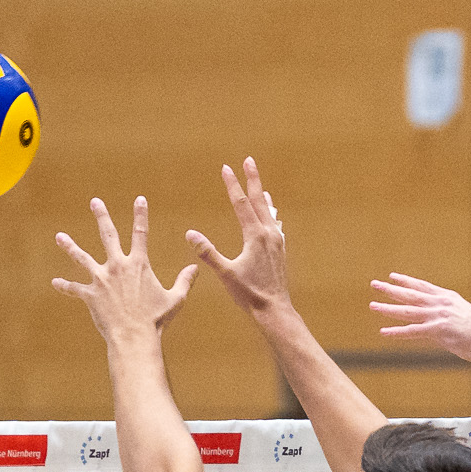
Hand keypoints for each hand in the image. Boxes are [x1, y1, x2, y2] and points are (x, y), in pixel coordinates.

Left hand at [52, 197, 198, 345]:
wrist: (134, 337)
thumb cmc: (156, 320)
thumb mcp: (175, 299)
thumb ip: (184, 282)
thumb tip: (196, 268)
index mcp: (139, 265)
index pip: (141, 233)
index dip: (141, 214)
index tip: (139, 199)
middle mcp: (118, 266)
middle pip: (108, 235)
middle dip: (101, 216)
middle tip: (95, 202)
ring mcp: (101, 279)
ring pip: (82, 258)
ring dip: (70, 246)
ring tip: (60, 237)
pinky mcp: (91, 295)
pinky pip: (74, 289)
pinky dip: (65, 286)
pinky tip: (55, 283)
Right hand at [186, 158, 290, 317]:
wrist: (274, 310)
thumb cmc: (249, 294)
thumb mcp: (225, 273)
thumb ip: (207, 252)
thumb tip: (190, 233)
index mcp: (255, 236)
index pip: (241, 203)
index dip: (233, 184)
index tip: (226, 168)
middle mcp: (269, 234)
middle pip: (259, 200)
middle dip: (252, 180)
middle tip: (249, 161)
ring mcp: (277, 242)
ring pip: (269, 212)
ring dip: (262, 197)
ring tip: (260, 187)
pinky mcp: (280, 250)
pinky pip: (276, 225)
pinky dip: (272, 215)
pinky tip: (275, 217)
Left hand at [368, 273, 470, 363]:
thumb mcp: (464, 314)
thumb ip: (449, 312)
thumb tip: (440, 316)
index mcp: (448, 297)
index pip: (422, 286)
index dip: (406, 281)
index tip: (393, 276)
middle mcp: (441, 303)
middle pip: (411, 294)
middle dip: (391, 289)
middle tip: (374, 284)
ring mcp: (438, 316)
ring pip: (407, 311)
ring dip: (388, 308)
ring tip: (372, 305)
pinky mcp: (437, 330)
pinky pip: (412, 331)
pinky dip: (397, 332)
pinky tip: (384, 332)